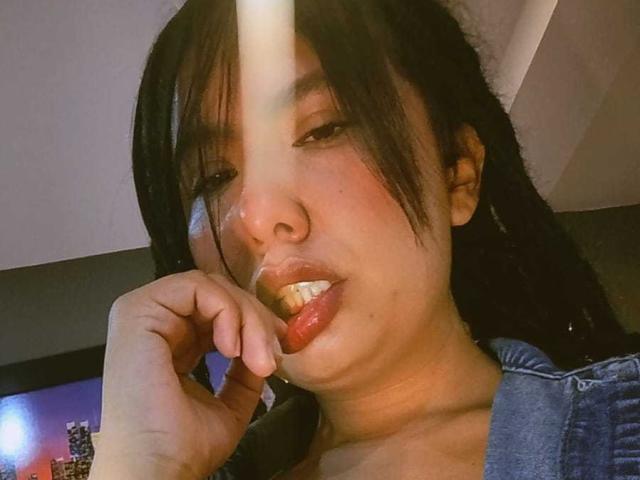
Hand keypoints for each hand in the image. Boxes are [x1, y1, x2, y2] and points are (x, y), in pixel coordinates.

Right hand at [88, 270, 287, 479]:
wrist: (159, 469)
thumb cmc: (184, 446)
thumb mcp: (230, 402)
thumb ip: (244, 371)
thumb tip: (266, 345)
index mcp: (171, 342)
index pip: (218, 310)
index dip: (253, 321)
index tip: (280, 347)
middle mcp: (155, 323)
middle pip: (219, 294)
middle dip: (256, 320)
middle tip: (273, 357)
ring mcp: (142, 315)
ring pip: (212, 288)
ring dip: (246, 317)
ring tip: (256, 358)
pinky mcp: (137, 312)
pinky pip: (195, 287)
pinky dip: (225, 310)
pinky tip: (231, 348)